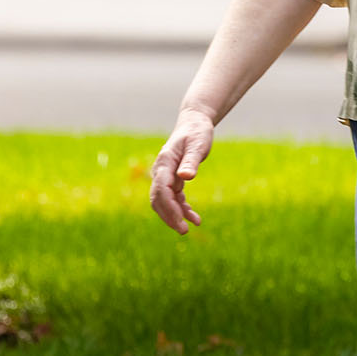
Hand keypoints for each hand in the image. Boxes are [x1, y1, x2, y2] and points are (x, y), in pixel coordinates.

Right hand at [150, 111, 215, 234]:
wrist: (194, 124)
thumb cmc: (197, 133)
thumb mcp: (198, 145)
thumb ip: (191, 161)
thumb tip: (186, 177)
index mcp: (164, 163)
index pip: (161, 190)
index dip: (169, 207)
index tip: (181, 221)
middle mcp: (161, 171)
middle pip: (158, 199)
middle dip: (169, 216)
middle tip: (183, 231)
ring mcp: (166, 176)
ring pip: (165, 201)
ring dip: (175, 215)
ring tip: (190, 227)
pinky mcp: (174, 179)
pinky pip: (174, 198)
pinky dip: (182, 208)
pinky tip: (194, 218)